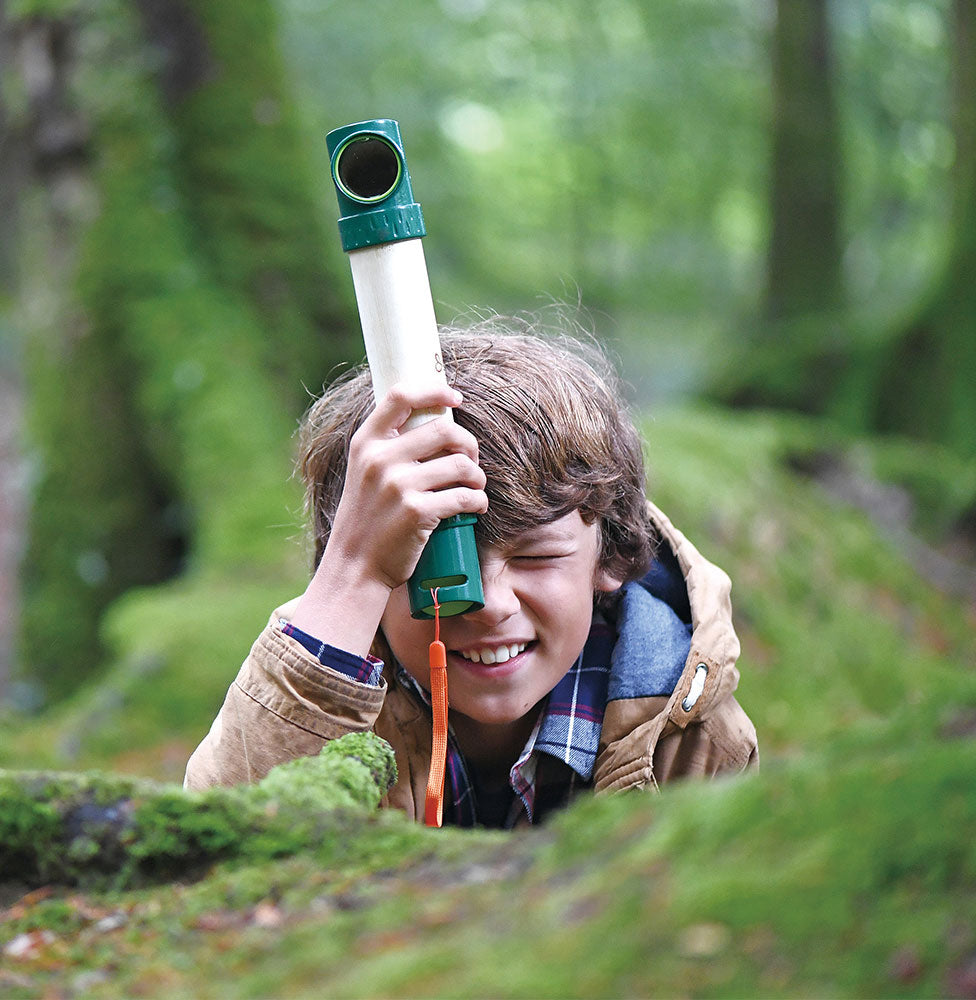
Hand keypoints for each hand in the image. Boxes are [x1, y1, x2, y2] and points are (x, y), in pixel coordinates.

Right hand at [289, 381, 486, 655]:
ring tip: (475, 487)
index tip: (455, 397)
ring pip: (461, 465)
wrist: (355, 567)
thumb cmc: (366, 520)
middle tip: (470, 461)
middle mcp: (380, 460)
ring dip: (477, 476)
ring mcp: (398, 486)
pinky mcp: (418, 512)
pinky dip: (478, 501)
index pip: (400, 397)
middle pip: (444, 429)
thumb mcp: (364, 474)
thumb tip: (435, 424)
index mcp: (365, 444)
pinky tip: (475, 507)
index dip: (433, 390)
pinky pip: (465, 497)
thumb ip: (388, 449)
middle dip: (468, 444)